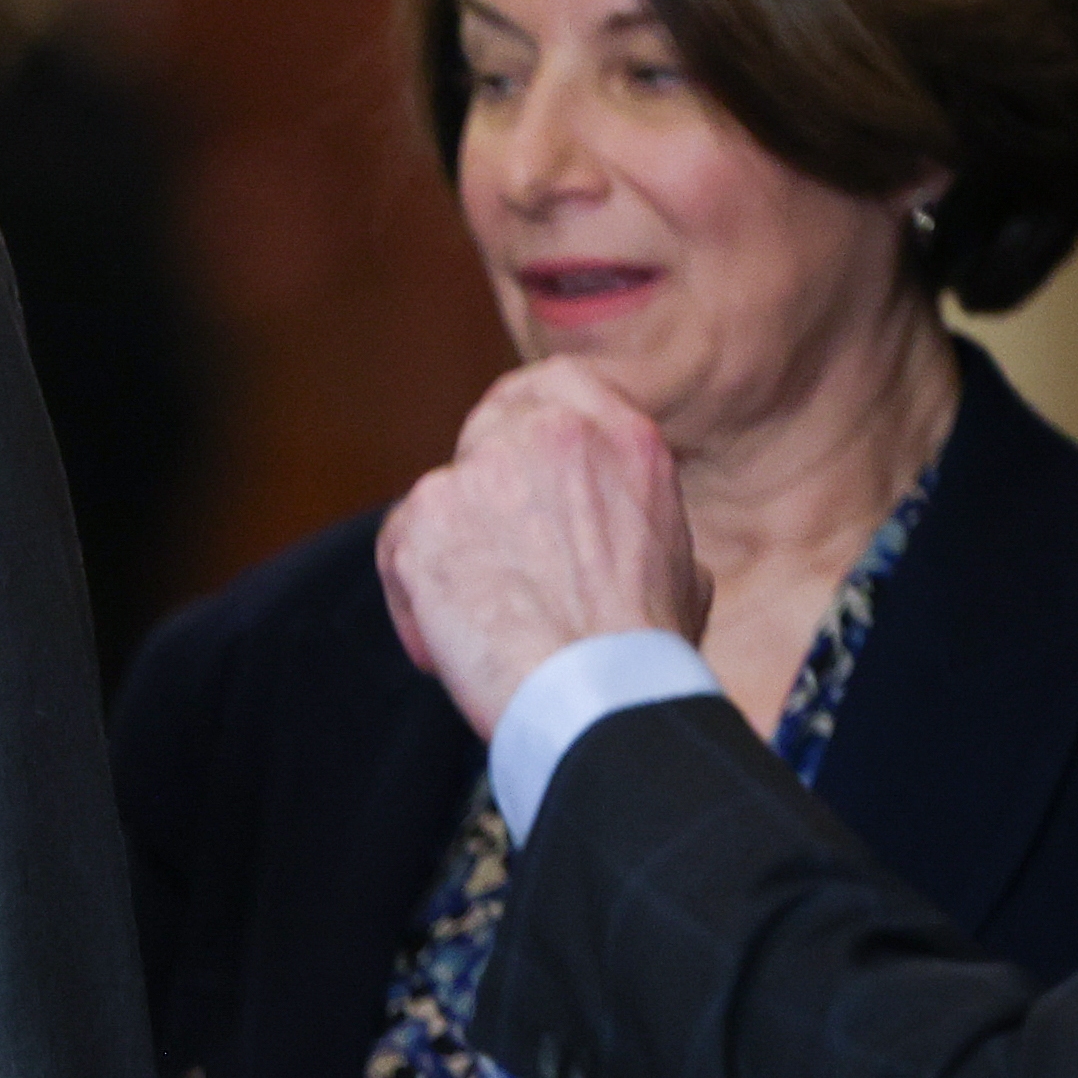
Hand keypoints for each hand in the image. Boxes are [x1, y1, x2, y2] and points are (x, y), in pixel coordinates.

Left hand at [376, 359, 707, 738]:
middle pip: (487, 428)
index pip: (555, 384)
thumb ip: (633, 518)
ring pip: (442, 495)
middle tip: (487, 546)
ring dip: (450, 550)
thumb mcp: (678, 559)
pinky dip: (412, 597)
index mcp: (621, 437)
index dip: (523, 412)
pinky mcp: (422, 520)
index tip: (507, 444)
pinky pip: (400, 547)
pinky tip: (442, 647)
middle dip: (483, 483)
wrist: (602, 693)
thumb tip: (614, 530)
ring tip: (479, 623)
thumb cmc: (647, 649)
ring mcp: (478, 473)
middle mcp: (547, 435)